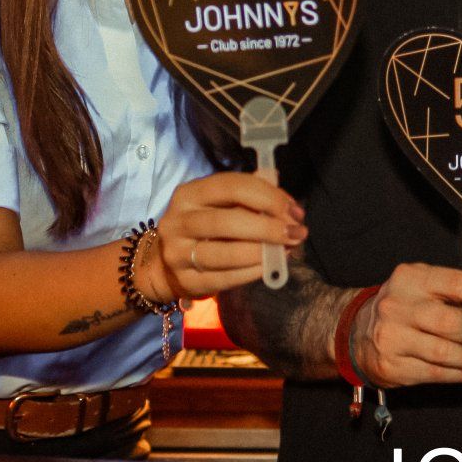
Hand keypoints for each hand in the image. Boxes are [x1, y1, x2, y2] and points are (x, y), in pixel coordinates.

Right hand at [150, 172, 306, 302]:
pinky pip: (224, 278)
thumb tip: (275, 180)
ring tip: (286, 250)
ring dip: (263, 252)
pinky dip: (252, 272)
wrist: (165, 264)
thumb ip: (247, 193)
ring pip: (225, 254)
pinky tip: (269, 267)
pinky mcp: (186, 281)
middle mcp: (178, 221)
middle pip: (228, 221)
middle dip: (269, 227)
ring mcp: (178, 253)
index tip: (294, 210)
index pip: (231, 186)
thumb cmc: (204, 228)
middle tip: (297, 232)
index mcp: (189, 194)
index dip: (268, 196)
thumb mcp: (219, 204)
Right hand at [351, 264, 461, 387]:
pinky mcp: (391, 366)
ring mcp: (391, 337)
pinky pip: (435, 373)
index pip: (457, 283)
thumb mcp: (423, 284)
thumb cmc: (404, 305)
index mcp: (411, 278)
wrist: (354, 331)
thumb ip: (456, 289)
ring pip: (445, 352)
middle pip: (452, 322)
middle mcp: (397, 305)